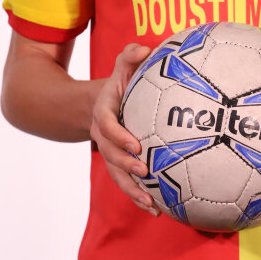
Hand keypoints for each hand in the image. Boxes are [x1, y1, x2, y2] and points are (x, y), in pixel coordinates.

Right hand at [90, 44, 159, 214]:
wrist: (103, 104)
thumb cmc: (121, 83)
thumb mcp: (122, 66)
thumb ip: (130, 55)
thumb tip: (144, 49)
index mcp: (104, 112)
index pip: (107, 125)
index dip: (119, 136)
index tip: (135, 144)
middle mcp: (103, 136)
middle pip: (110, 155)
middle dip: (126, 165)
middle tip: (145, 171)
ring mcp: (110, 153)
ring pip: (117, 175)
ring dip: (133, 190)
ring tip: (150, 204)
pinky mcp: (119, 165)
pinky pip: (127, 183)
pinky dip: (139, 197)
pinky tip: (157, 211)